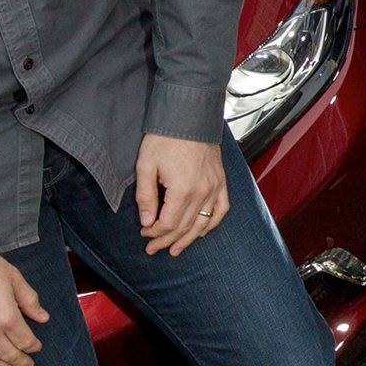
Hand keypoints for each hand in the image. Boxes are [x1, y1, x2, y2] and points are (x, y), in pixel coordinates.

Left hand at [134, 131, 233, 256]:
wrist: (189, 115)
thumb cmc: (165, 137)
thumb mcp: (146, 165)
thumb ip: (146, 197)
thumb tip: (147, 221)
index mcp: (183, 190)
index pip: (168, 223)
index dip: (154, 233)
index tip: (143, 233)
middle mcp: (203, 192)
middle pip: (184, 227)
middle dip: (166, 241)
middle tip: (153, 249)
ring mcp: (215, 187)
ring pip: (203, 224)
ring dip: (188, 240)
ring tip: (175, 250)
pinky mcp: (221, 181)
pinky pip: (221, 210)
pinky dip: (212, 224)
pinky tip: (202, 232)